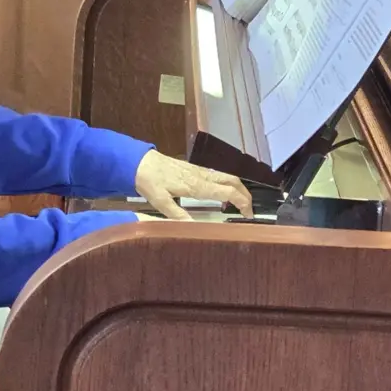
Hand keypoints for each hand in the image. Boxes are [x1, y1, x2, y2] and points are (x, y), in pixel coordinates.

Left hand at [134, 150, 252, 220]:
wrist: (140, 162)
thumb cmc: (150, 181)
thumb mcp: (160, 202)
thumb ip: (177, 215)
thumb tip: (194, 229)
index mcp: (197, 185)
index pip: (228, 191)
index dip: (243, 202)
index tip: (249, 214)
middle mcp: (202, 175)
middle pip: (233, 180)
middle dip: (245, 194)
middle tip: (249, 210)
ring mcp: (200, 170)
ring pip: (227, 176)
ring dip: (238, 188)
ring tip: (240, 204)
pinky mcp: (195, 169)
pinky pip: (218, 175)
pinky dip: (228, 184)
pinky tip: (224, 194)